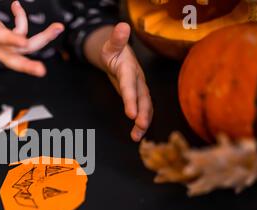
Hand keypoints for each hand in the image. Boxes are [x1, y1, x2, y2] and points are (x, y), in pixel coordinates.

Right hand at [0, 0, 63, 76]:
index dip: (10, 39)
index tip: (22, 40)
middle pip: (12, 59)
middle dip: (27, 66)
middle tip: (41, 71)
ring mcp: (2, 47)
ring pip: (24, 50)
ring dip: (43, 39)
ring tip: (57, 28)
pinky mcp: (8, 45)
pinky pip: (22, 36)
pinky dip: (22, 20)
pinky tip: (17, 7)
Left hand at [101, 23, 152, 141]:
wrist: (120, 54)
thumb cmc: (113, 51)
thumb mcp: (111, 45)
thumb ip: (116, 39)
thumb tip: (121, 26)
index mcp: (129, 69)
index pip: (130, 85)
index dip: (131, 99)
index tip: (131, 114)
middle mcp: (138, 80)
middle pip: (143, 98)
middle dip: (143, 113)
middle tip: (140, 127)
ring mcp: (140, 88)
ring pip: (146, 106)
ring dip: (143, 122)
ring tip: (136, 137)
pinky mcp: (139, 96)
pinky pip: (143, 110)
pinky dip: (141, 123)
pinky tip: (136, 135)